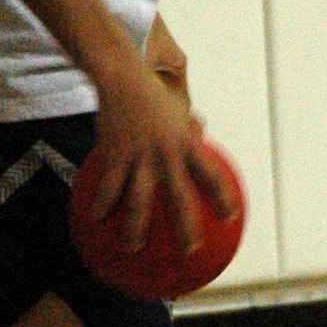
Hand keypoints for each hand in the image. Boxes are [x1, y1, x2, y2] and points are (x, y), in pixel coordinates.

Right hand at [89, 21, 235, 251]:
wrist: (122, 76)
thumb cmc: (152, 93)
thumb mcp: (177, 108)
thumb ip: (189, 126)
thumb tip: (202, 134)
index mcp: (184, 143)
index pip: (209, 174)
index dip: (221, 196)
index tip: (230, 217)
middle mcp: (165, 152)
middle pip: (178, 196)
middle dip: (185, 225)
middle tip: (189, 249)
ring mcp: (139, 155)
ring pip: (138, 199)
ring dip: (137, 226)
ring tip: (134, 247)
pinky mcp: (115, 153)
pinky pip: (109, 185)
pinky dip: (103, 203)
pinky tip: (97, 220)